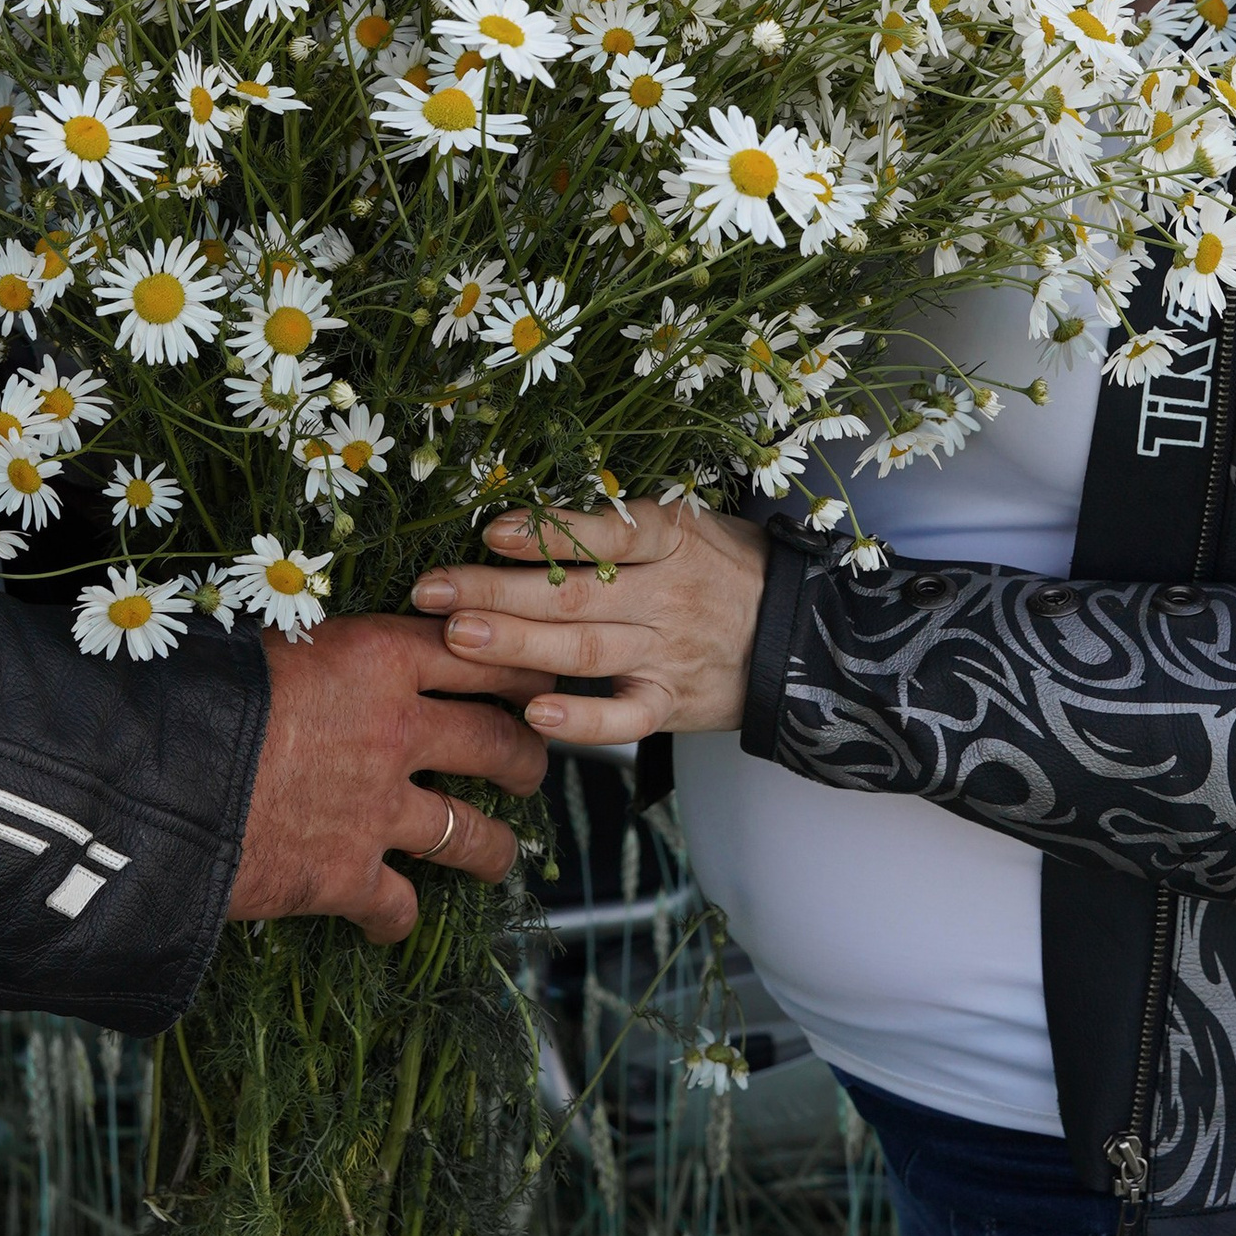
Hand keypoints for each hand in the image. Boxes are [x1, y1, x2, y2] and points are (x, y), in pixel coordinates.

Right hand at [224, 618, 555, 943]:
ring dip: (495, 847)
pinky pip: (400, 905)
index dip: (513, 668)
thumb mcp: (259, 642)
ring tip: (500, 852)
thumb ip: (308, 651)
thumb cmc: (192, 691)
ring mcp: (380, 809)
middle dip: (527, 757)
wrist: (156, 779)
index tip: (531, 679)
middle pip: (499, 742)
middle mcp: (397, 730)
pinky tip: (392, 920)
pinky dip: (398, 917)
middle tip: (528, 766)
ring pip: (474, 834)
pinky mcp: (349, 877)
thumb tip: (307, 644)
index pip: (477, 653)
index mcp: (378, 657)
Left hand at [411, 502, 769, 746]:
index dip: (550, 532)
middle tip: (433, 591)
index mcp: (672, 539)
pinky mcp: (672, 703)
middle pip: (574, 594)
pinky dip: (582, 722)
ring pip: (585, 651)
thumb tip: (530, 513)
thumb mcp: (690, 523)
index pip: (609, 532)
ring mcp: (668, 652)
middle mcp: (667, 595)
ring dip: (517, 646)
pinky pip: (625, 718)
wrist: (802, 634)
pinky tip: (534, 715)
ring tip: (458, 639)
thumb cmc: (728, 566)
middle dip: (496, 591)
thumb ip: (622, 522)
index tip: (491, 530)